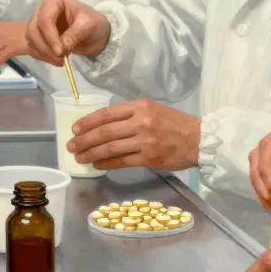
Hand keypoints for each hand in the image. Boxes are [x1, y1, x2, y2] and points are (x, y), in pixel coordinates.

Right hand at [26, 0, 110, 61]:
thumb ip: (74, 35)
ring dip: (44, 54)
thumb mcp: (88, 26)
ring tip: (61, 61)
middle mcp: (41, 10)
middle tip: (61, 59)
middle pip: (33, 30)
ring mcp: (37, 24)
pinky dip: (42, 57)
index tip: (61, 52)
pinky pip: (32, 48)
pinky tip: (55, 60)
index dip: (50, 37)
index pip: (45, 19)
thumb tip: (61, 48)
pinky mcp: (38, 37)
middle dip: (46, 48)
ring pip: (31, 40)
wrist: (95, 34)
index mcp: (53, 1)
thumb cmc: (93, 23)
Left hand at [66, 100, 199, 170]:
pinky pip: (121, 161)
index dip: (88, 122)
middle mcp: (141, 122)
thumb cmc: (175, 124)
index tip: (75, 129)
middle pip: (105, 131)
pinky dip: (106, 163)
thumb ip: (131, 115)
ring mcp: (145, 141)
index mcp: (140, 106)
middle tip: (71, 145)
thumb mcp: (153, 110)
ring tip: (79, 157)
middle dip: (84, 140)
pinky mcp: (149, 158)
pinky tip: (97, 165)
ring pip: (110, 147)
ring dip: (91, 153)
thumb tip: (103, 125)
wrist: (199, 139)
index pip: (107, 113)